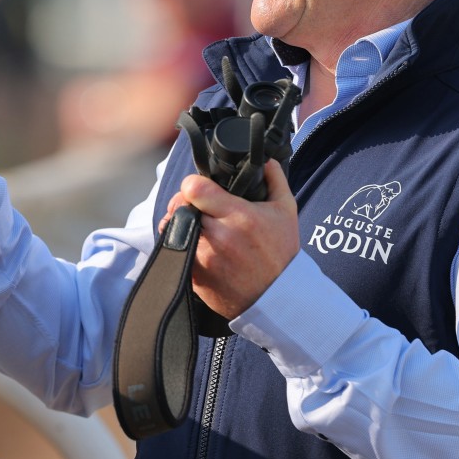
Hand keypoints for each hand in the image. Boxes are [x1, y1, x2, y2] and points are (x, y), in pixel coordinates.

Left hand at [162, 161, 299, 319]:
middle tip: (198, 206)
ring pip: (173, 228)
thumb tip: (267, 160)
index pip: (194, 189)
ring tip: (197, 226)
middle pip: (180, 206)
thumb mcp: (286, 211)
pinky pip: (175, 251)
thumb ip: (275, 180)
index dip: (193, 184)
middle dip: (186, 203)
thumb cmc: (281, 254)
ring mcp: (203, 258)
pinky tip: (198, 245)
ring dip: (181, 224)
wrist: (277, 297)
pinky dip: (182, 245)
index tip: (200, 188)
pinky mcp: (194, 276)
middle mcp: (218, 236)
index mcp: (238, 216)